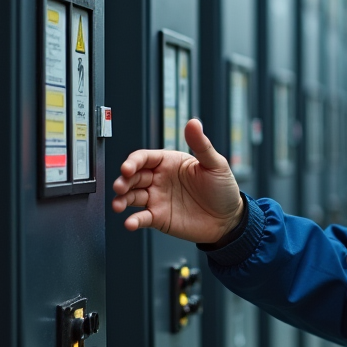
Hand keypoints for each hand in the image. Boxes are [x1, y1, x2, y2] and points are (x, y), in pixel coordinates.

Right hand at [111, 118, 244, 242]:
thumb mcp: (215, 164)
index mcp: (170, 163)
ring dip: (121, 199)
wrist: (229, 220)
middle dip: (123, 181)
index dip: (133, 162)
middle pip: (133, 177)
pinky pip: (141, 218)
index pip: (145, 158)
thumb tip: (194, 123)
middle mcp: (160, 179)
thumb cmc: (223, 189)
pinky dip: (133, 220)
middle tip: (120, 186)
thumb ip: (201, 145)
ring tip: (118, 205)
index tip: (128, 168)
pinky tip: (130, 223)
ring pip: (132, 196)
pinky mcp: (158, 218)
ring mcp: (157, 199)